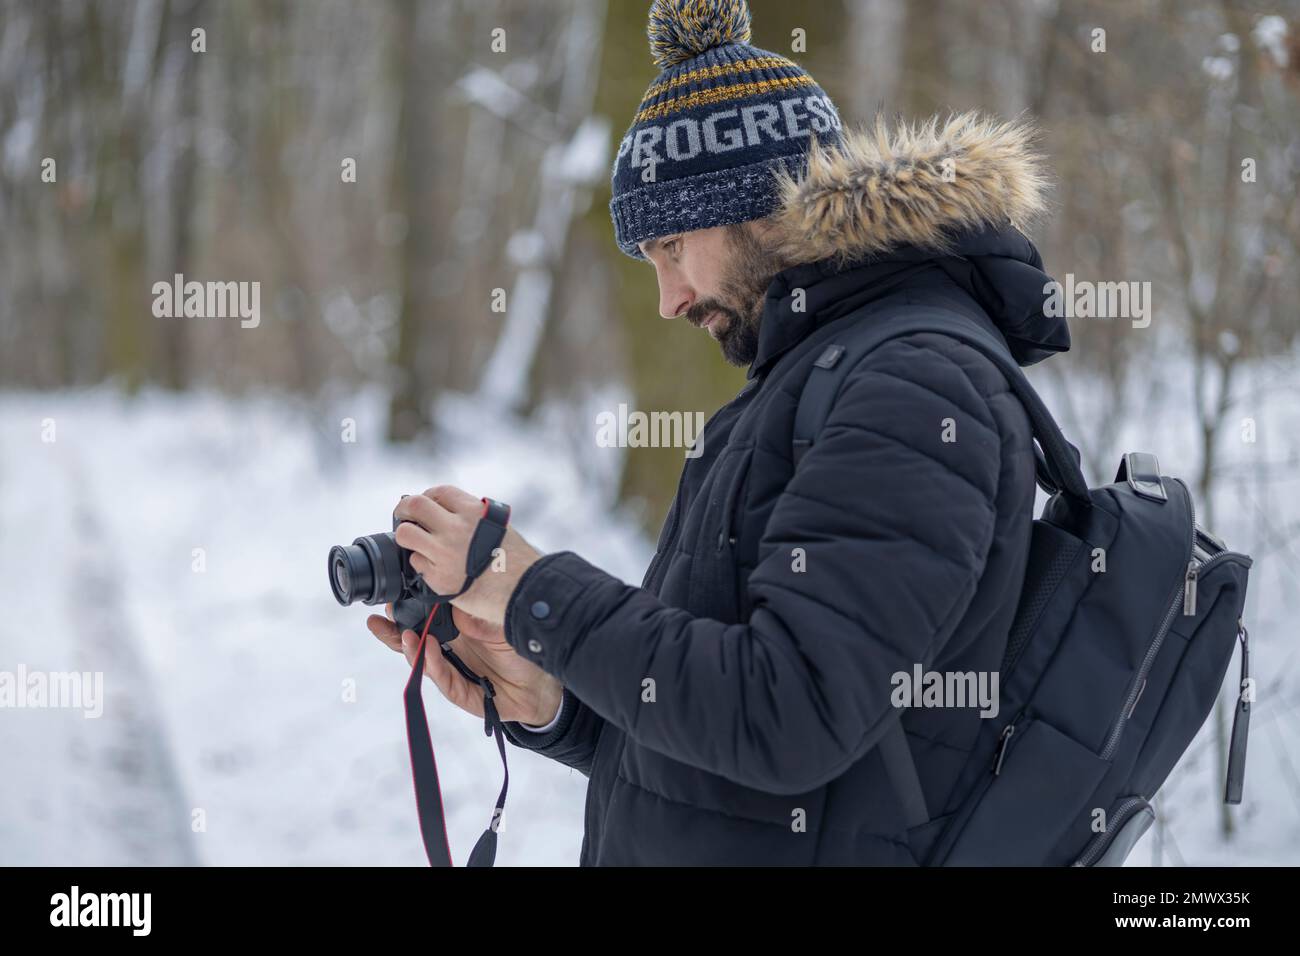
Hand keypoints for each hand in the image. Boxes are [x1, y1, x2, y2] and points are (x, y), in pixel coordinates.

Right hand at [367, 604, 562, 725]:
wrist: (541, 683)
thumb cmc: (518, 647)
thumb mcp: (497, 621)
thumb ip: (473, 612)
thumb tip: (449, 597)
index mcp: (453, 630)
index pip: (421, 619)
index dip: (403, 610)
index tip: (388, 599)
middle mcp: (447, 650)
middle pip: (411, 641)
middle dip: (392, 632)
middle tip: (379, 620)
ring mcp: (452, 672)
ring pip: (421, 662)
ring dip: (409, 649)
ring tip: (402, 635)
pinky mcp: (461, 692)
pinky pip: (444, 679)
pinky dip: (434, 665)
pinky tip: (428, 649)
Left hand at [392, 485, 540, 624]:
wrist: (523, 592)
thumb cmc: (517, 562)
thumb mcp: (499, 526)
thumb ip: (473, 518)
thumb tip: (450, 515)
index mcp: (473, 511)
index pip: (439, 492)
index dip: (428, 496)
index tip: (426, 504)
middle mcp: (456, 528)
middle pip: (414, 505)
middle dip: (403, 509)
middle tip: (404, 515)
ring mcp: (444, 552)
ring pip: (405, 534)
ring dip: (407, 536)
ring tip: (414, 543)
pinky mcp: (437, 577)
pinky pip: (416, 564)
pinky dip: (422, 565)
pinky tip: (435, 568)